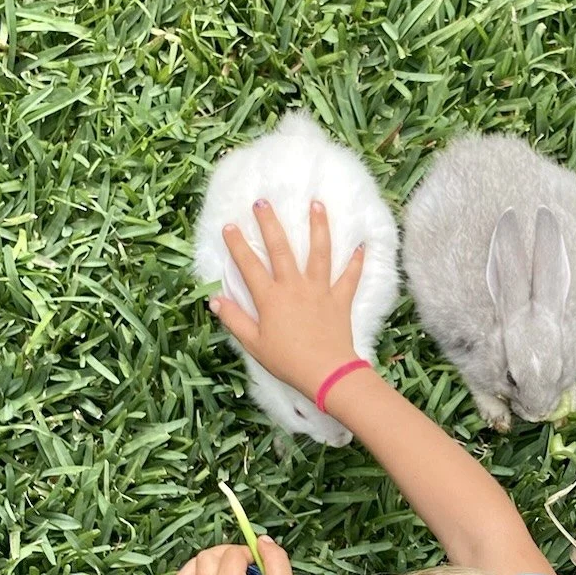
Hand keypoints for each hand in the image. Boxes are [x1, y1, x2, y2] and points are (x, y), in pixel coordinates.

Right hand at [211, 199, 365, 401]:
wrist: (326, 373)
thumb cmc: (287, 361)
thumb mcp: (253, 344)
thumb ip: (234, 320)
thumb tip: (214, 299)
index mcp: (270, 298)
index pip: (249, 265)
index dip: (237, 245)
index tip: (229, 225)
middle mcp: (294, 286)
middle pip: (281, 249)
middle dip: (270, 223)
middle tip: (263, 201)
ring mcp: (320, 290)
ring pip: (319, 252)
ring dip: (319, 226)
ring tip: (317, 204)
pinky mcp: (340, 299)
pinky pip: (350, 276)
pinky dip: (357, 261)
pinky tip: (361, 244)